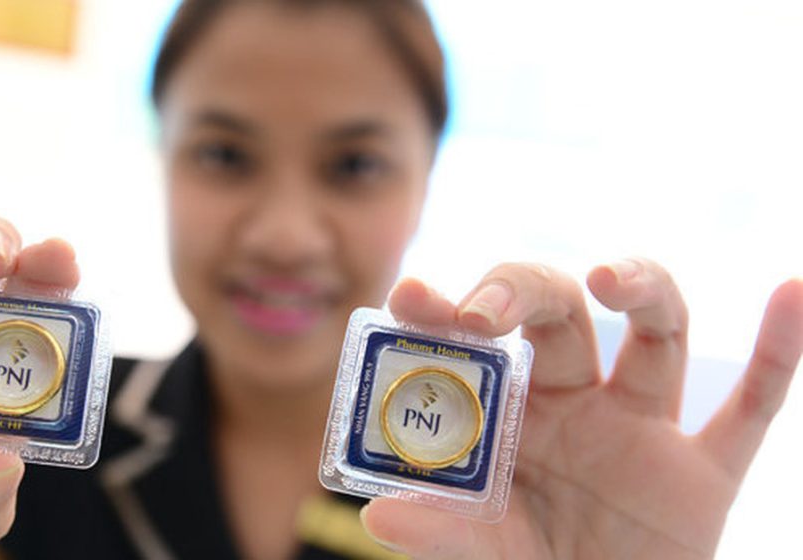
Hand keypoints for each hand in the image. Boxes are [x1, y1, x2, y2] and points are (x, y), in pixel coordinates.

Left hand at [362, 261, 802, 558]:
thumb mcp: (479, 549)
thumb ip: (439, 531)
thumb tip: (380, 514)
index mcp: (511, 409)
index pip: (479, 335)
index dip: (447, 308)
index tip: (409, 295)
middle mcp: (576, 402)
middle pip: (559, 312)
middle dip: (523, 291)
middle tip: (485, 310)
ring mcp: (643, 429)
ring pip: (658, 332)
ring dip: (643, 288)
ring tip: (609, 277)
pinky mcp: (703, 472)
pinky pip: (753, 408)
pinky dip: (780, 353)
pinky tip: (791, 293)